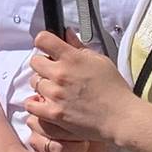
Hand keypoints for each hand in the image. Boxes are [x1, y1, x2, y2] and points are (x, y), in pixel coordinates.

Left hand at [21, 30, 137, 148]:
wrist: (120, 117)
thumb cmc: (114, 90)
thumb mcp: (100, 61)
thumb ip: (79, 47)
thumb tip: (67, 34)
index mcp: (72, 58)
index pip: (43, 40)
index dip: (43, 41)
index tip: (47, 47)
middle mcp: (60, 74)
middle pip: (35, 62)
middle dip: (43, 64)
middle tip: (54, 71)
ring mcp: (55, 94)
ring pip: (34, 82)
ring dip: (43, 85)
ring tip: (55, 90)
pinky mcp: (53, 113)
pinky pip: (31, 105)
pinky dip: (35, 103)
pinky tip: (44, 103)